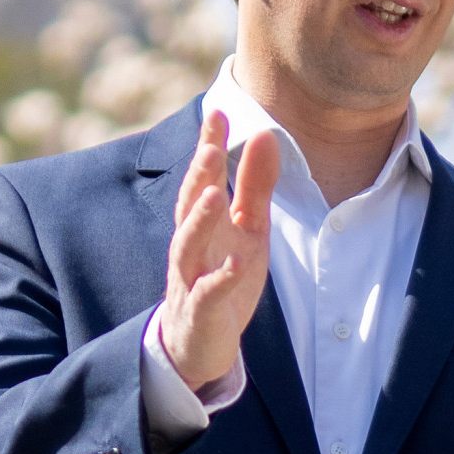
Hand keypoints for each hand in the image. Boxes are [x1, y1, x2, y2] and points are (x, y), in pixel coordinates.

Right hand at [159, 110, 278, 392]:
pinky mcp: (201, 312)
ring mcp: (191, 279)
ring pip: (188, 245)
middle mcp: (191, 245)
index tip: (218, 111)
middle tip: (212, 145)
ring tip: (214, 193)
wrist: (200, 342)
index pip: (204, 177)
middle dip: (199, 174)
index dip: (209, 146)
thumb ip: (254, 186)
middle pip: (191, 204)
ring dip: (200, 220)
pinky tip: (235, 264)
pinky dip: (221, 279)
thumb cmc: (223, 277)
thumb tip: (265, 134)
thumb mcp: (247, 229)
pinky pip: (208, 294)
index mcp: (205, 222)